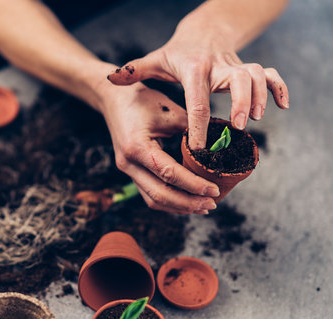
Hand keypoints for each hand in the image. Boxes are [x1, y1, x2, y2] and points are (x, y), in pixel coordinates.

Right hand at [96, 81, 218, 213]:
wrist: (115, 99)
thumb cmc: (142, 100)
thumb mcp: (170, 110)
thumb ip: (191, 131)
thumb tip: (218, 150)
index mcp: (137, 147)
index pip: (169, 173)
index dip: (193, 185)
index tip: (214, 189)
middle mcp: (128, 163)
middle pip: (159, 195)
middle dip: (188, 203)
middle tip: (212, 204)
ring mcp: (127, 170)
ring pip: (153, 199)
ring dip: (179, 206)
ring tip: (202, 206)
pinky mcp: (131, 172)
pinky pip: (150, 194)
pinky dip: (170, 200)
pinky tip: (187, 200)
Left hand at [107, 26, 288, 149]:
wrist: (202, 32)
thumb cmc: (175, 53)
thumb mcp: (154, 61)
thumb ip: (134, 71)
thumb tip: (111, 78)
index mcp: (193, 69)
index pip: (197, 99)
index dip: (199, 125)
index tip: (199, 147)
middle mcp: (218, 66)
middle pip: (237, 79)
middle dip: (239, 103)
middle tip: (237, 127)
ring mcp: (236, 66)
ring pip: (255, 76)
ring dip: (258, 97)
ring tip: (253, 121)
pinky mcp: (248, 69)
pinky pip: (271, 75)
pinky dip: (280, 88)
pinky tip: (284, 106)